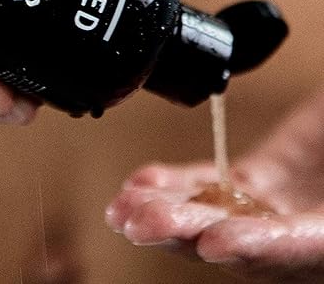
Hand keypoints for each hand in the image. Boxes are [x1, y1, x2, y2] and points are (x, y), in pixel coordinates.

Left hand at [106, 88, 323, 281]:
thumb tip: (282, 188)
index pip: (300, 249)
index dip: (261, 249)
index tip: (218, 243)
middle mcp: (309, 230)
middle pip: (244, 243)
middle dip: (188, 233)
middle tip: (140, 221)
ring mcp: (281, 206)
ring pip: (216, 216)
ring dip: (167, 212)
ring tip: (124, 208)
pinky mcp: (260, 179)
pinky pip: (211, 186)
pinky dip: (175, 183)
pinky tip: (141, 182)